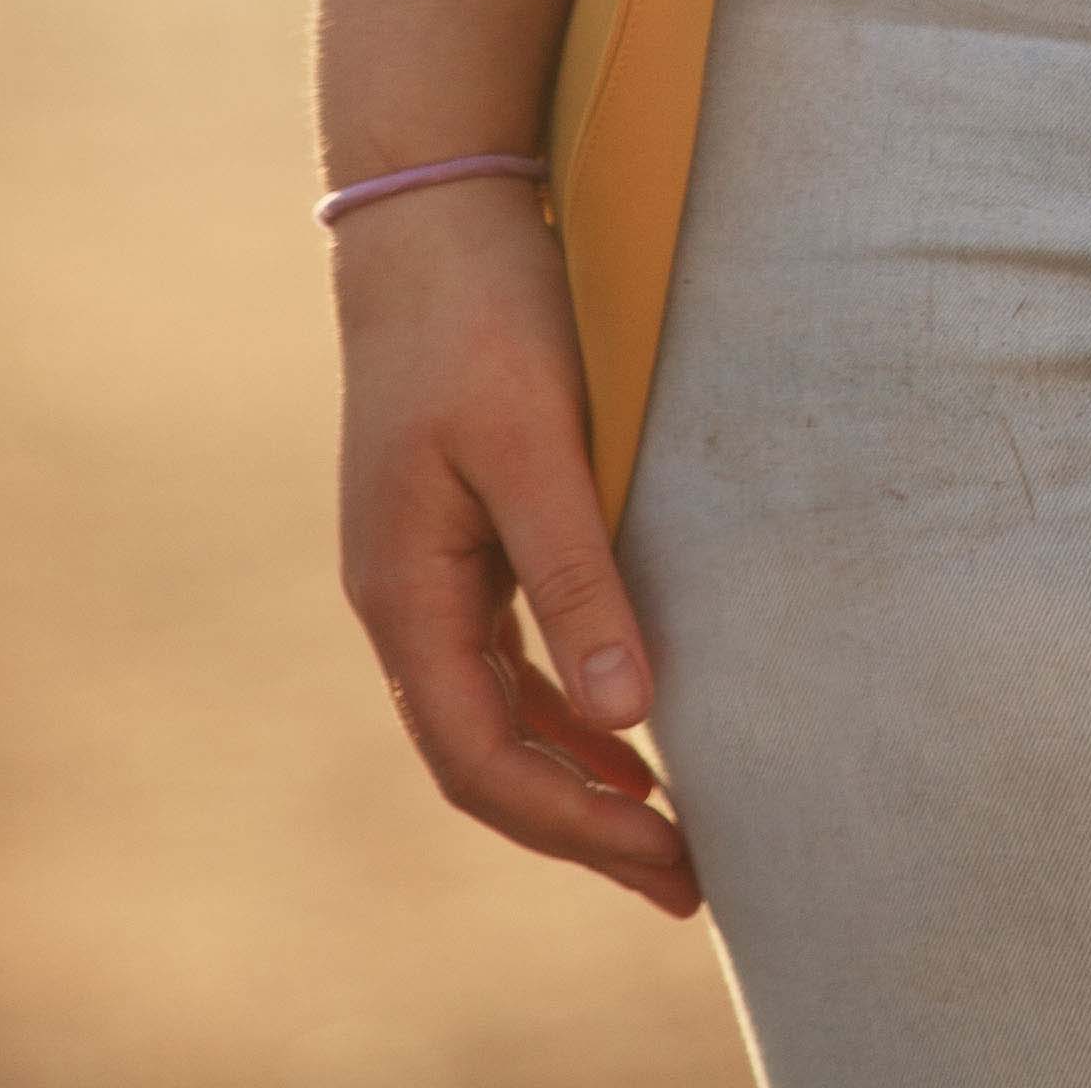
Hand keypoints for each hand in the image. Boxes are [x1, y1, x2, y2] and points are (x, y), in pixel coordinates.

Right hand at [331, 180, 702, 919]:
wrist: (434, 209)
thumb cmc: (483, 312)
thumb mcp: (533, 441)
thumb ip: (574, 572)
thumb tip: (628, 710)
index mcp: (405, 594)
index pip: (480, 759)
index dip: (571, 825)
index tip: (666, 858)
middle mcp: (404, 598)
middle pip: (486, 756)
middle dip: (581, 827)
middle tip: (686, 880)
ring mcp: (426, 566)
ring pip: (497, 712)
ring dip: (577, 774)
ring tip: (667, 829)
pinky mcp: (461, 528)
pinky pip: (507, 654)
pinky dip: (565, 702)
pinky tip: (627, 719)